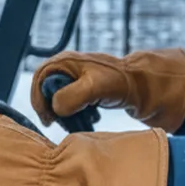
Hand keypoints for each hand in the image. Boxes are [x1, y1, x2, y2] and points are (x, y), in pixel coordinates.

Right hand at [31, 48, 184, 132]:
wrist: (145, 85)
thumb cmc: (122, 82)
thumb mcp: (95, 88)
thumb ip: (71, 96)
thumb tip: (55, 108)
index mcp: (66, 62)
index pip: (38, 79)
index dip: (39, 99)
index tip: (47, 118)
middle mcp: (68, 67)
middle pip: (46, 90)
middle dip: (51, 108)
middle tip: (58, 123)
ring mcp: (76, 78)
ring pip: (57, 98)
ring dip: (63, 113)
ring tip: (77, 122)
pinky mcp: (85, 88)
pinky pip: (70, 103)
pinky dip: (75, 114)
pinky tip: (88, 119)